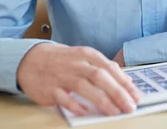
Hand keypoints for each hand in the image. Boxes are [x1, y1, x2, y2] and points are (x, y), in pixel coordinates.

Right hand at [17, 43, 140, 115]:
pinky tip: (87, 112)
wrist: (31, 59)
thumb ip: (104, 68)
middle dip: (117, 92)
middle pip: (100, 77)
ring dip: (102, 100)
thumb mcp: (84, 58)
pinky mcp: (50, 89)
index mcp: (87, 54)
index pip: (110, 68)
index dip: (125, 83)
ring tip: (115, 111)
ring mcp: (62, 76)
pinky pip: (65, 98)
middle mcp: (76, 64)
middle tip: (130, 106)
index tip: (136, 95)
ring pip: (84, 87)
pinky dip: (76, 105)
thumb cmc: (63, 61)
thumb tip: (126, 81)